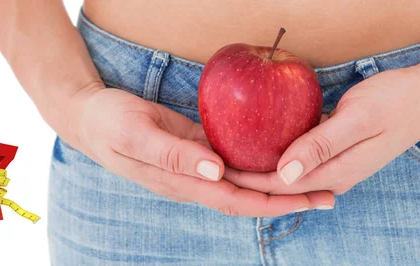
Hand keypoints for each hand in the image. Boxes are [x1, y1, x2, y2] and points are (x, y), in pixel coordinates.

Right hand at [63, 83, 334, 216]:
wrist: (89, 117)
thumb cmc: (108, 124)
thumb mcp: (136, 135)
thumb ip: (175, 155)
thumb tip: (217, 171)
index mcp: (181, 182)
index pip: (235, 199)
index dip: (272, 202)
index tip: (309, 199)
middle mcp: (194, 179)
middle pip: (248, 196)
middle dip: (288, 198)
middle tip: (330, 193)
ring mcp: (196, 165)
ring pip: (243, 181)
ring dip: (278, 183)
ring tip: (315, 178)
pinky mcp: (196, 148)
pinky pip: (232, 159)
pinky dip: (258, 161)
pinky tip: (278, 154)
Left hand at [225, 56, 419, 195]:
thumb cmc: (395, 102)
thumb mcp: (358, 119)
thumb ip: (320, 146)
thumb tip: (283, 173)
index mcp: (334, 172)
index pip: (277, 184)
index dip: (244, 178)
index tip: (216, 168)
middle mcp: (331, 175)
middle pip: (277, 182)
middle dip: (245, 175)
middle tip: (213, 163)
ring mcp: (333, 164)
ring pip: (286, 170)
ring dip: (258, 164)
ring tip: (227, 154)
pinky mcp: (332, 151)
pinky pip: (297, 155)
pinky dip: (276, 150)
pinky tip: (258, 140)